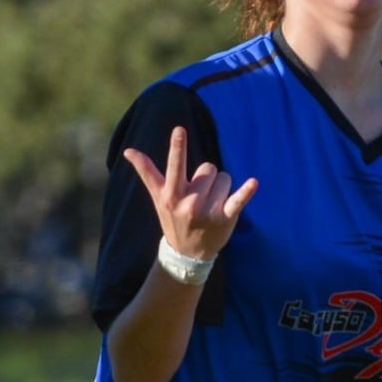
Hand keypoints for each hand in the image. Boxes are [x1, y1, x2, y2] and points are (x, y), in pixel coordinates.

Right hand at [124, 126, 257, 259]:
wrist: (188, 253)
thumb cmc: (172, 217)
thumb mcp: (157, 197)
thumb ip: (146, 172)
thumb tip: (128, 150)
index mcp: (171, 194)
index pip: (175, 165)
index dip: (178, 147)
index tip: (180, 129)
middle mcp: (188, 202)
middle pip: (208, 168)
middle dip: (207, 178)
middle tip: (200, 197)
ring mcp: (207, 210)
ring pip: (224, 178)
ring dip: (221, 188)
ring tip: (211, 205)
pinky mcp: (226, 217)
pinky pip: (238, 199)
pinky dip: (246, 192)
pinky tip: (254, 183)